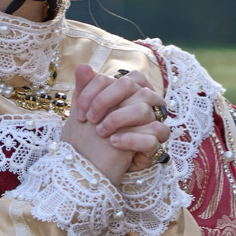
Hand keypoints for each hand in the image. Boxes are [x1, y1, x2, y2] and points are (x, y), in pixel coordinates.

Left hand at [63, 64, 169, 187]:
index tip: (80, 110)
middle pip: (133, 87)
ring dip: (117, 119)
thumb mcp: (87, 112)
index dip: (97, 90)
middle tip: (90, 119)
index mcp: (132, 91)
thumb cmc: (93, 138)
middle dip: (106, 101)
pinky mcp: (155, 144)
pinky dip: (130, 138)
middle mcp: (146, 103)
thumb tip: (82, 66)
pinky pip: (152, 136)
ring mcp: (153, 123)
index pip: (120, 78)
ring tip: (100, 132)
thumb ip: (85, 89)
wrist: (98, 168)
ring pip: (143, 109)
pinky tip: (113, 142)